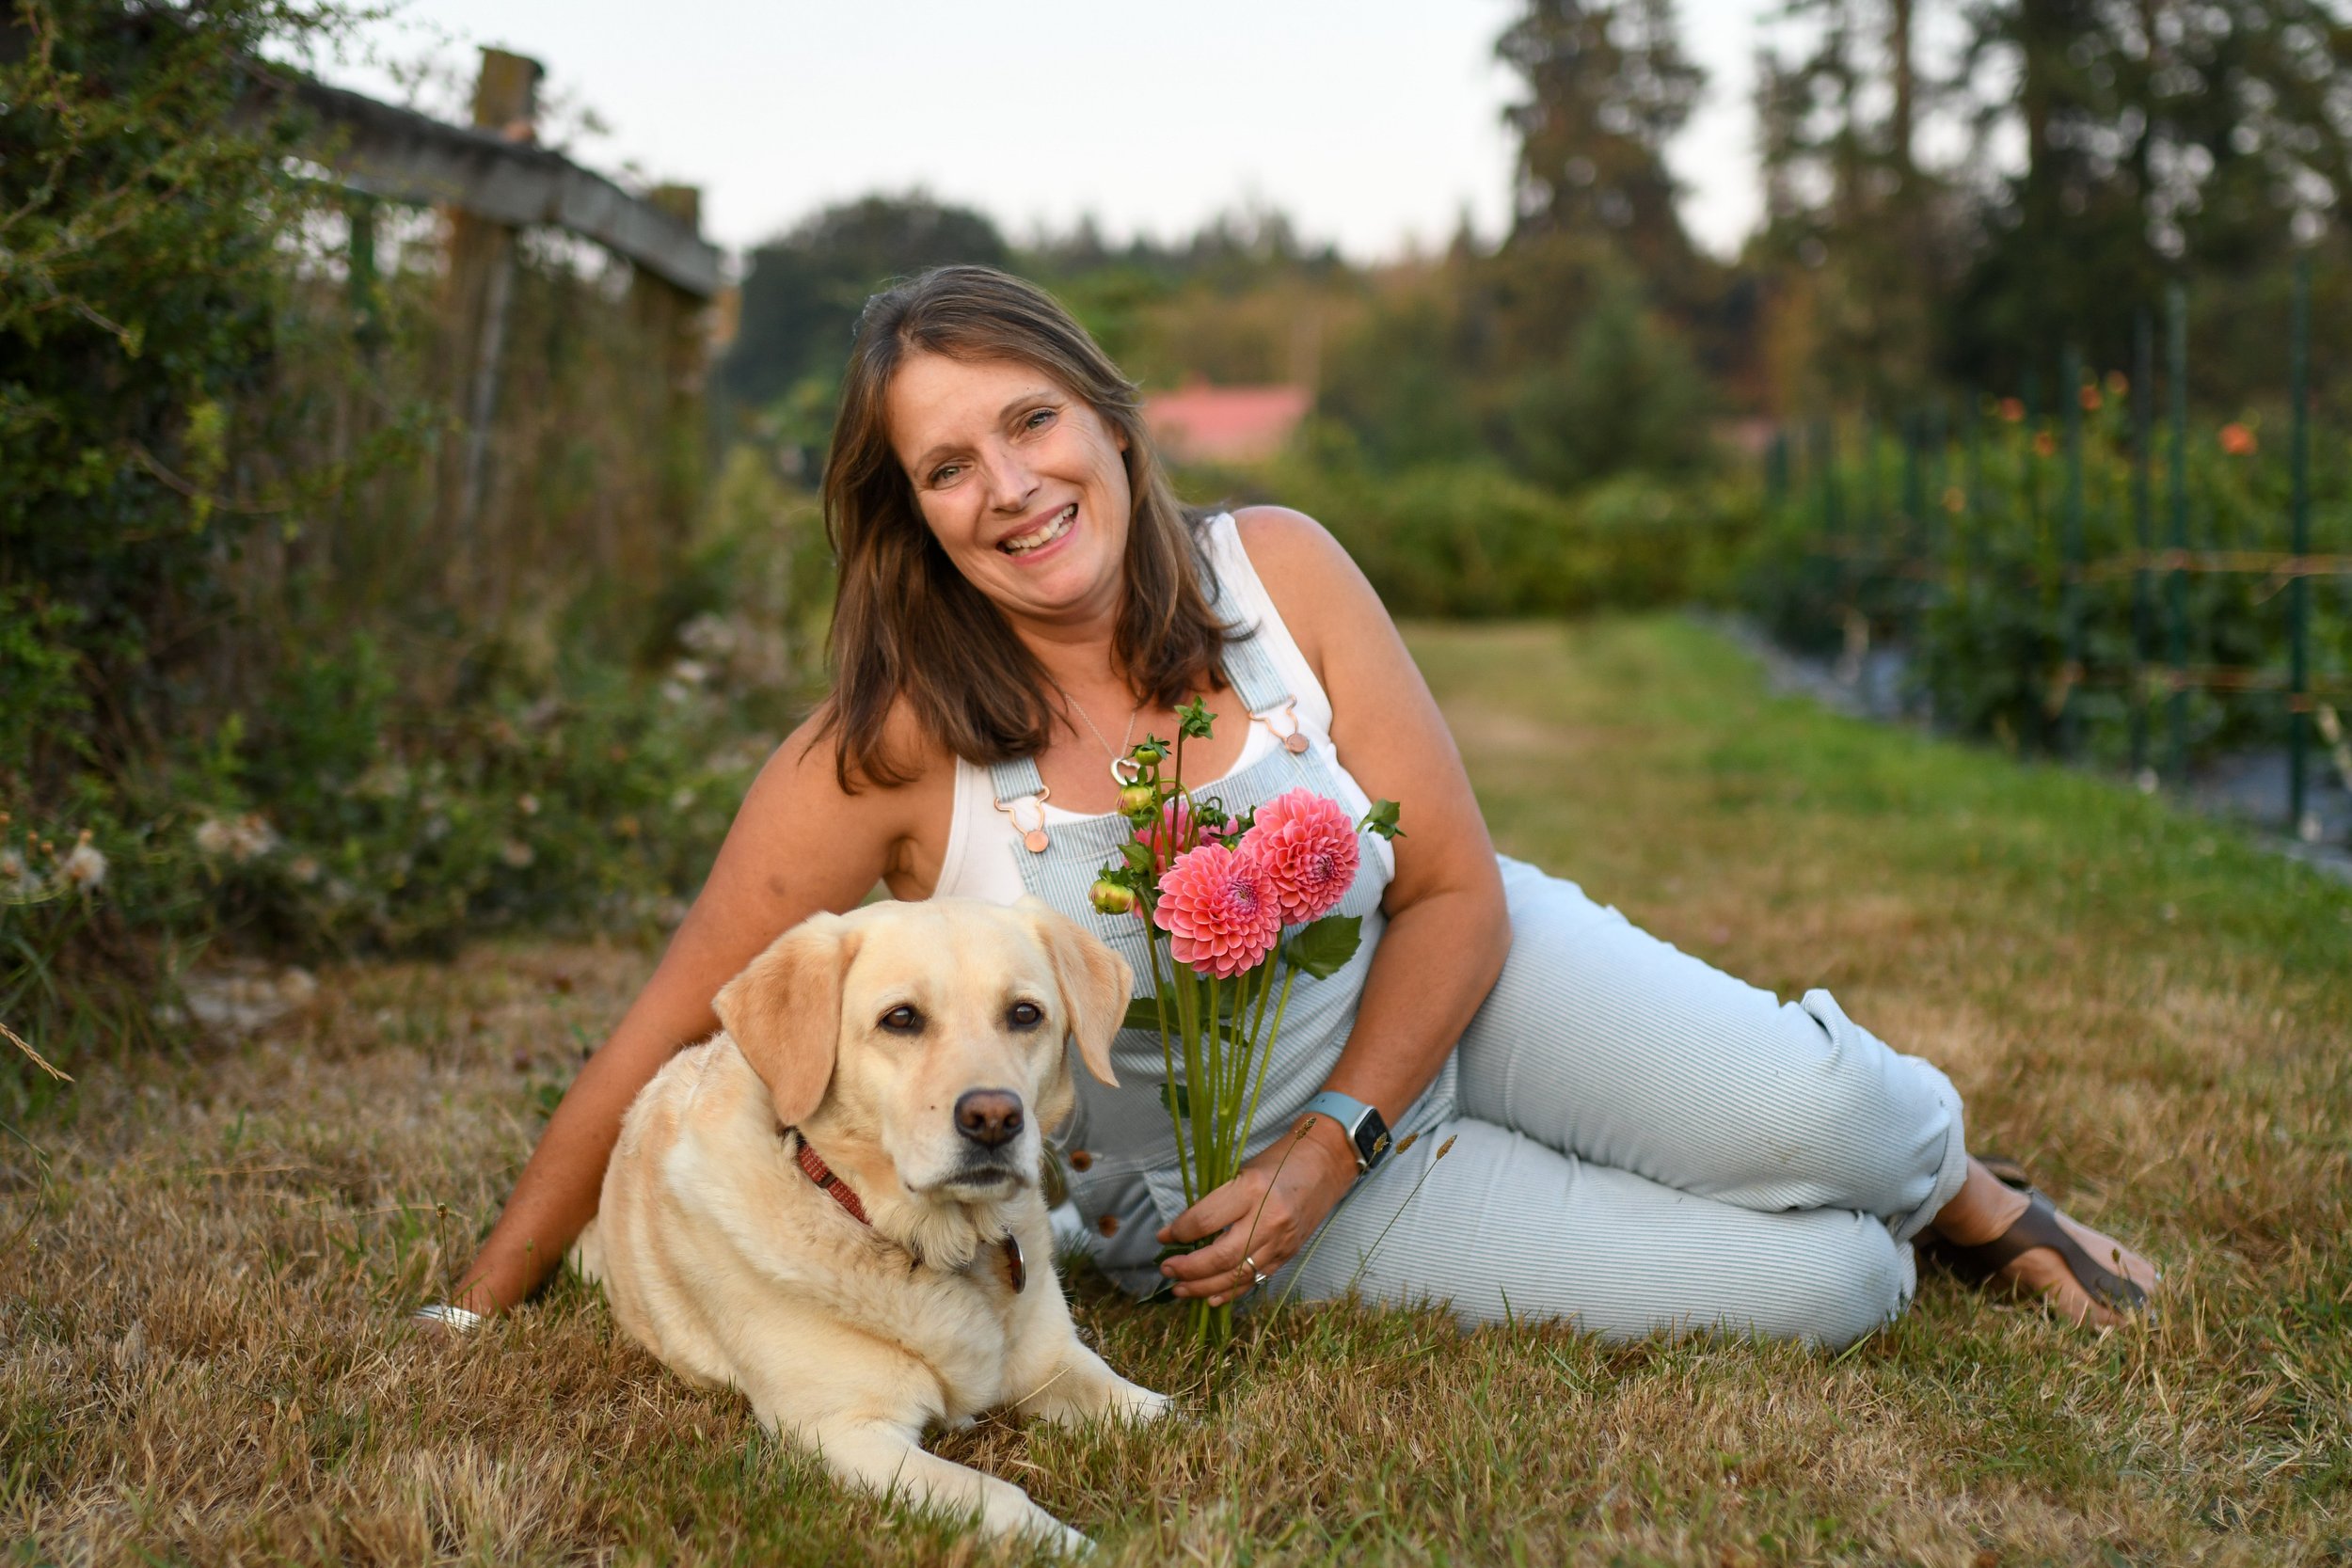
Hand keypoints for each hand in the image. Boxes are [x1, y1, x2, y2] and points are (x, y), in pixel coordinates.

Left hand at [1155, 1116, 1356, 1304]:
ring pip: (1237, 1275)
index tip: (1163, 1236)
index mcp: (1252, 1189)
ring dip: (1204, 1286)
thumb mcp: (1242, 1170)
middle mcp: (1268, 1219)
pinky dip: (1231, 1291)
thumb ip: (1217, 1200)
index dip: (1179, 1232)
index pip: (1205, 1220)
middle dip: (1188, 1268)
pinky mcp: (1288, 1254)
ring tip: (1180, 1288)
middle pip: (1220, 1255)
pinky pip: (1255, 1280)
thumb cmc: (1280, 1159)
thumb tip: (1184, 1229)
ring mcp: (1281, 1241)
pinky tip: (1210, 1297)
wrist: (1325, 1163)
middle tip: (1167, 1269)